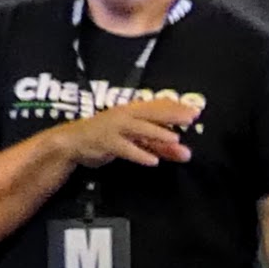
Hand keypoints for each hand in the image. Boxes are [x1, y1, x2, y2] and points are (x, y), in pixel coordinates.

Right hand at [56, 93, 198, 171]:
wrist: (72, 142)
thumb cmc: (107, 138)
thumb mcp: (136, 142)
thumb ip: (160, 147)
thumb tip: (186, 153)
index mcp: (131, 110)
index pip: (157, 106)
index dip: (176, 107)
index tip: (196, 111)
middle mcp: (124, 115)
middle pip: (151, 113)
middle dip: (172, 115)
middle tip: (191, 118)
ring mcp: (114, 128)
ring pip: (138, 129)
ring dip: (157, 133)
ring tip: (175, 139)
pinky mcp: (105, 142)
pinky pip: (124, 148)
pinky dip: (138, 154)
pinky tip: (152, 161)